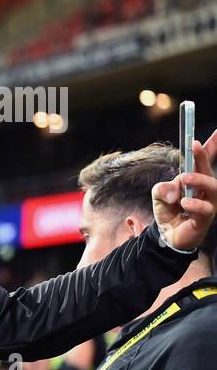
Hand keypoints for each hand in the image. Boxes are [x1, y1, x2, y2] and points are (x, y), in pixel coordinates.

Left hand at [151, 129, 215, 250]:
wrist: (166, 236)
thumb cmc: (168, 211)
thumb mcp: (159, 195)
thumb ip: (162, 188)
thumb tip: (176, 190)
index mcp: (195, 182)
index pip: (205, 163)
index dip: (210, 148)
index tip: (215, 132)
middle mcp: (205, 192)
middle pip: (209, 172)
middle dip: (203, 157)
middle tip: (194, 146)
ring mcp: (208, 205)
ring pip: (213, 189)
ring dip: (200, 180)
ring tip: (185, 178)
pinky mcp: (204, 220)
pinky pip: (206, 210)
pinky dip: (194, 205)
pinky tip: (183, 203)